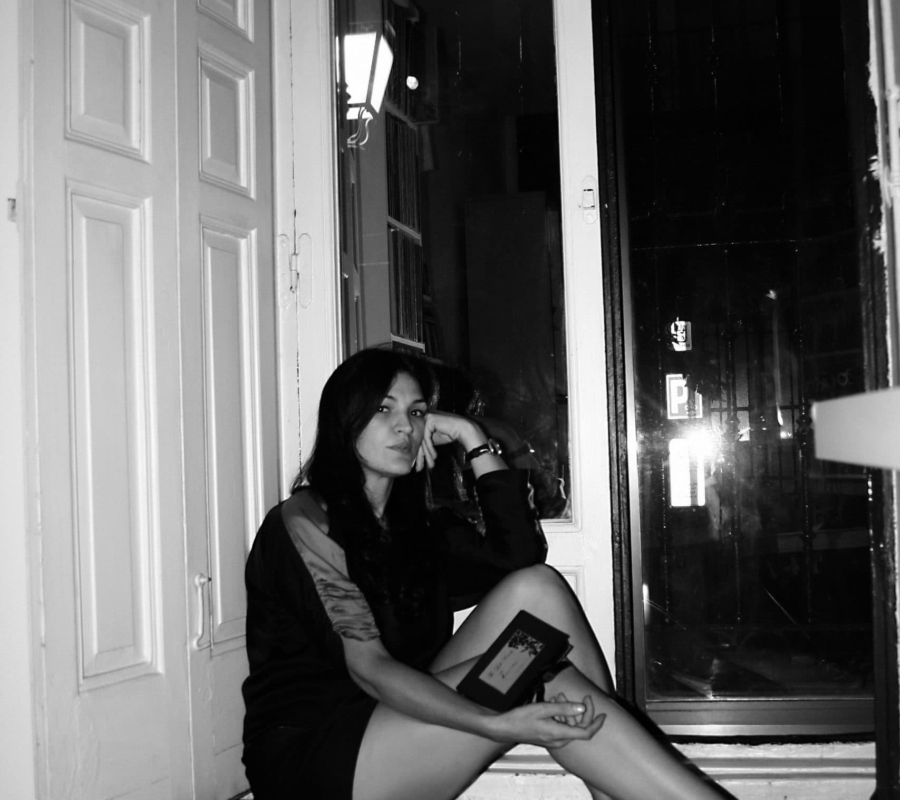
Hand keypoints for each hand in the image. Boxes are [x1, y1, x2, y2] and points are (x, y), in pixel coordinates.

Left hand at [415, 411, 485, 471]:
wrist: (463, 429)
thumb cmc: (451, 434)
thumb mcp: (434, 440)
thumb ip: (425, 444)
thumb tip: (417, 456)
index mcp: (423, 421)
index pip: (419, 439)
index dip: (419, 454)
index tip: (419, 466)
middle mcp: (423, 418)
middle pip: (419, 440)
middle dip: (421, 457)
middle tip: (419, 469)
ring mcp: (426, 418)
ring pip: (423, 441)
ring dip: (427, 455)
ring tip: (431, 465)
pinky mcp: (429, 421)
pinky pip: (427, 438)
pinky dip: (430, 449)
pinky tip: (434, 456)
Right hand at [486, 697, 605, 749]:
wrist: (504, 728)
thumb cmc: (520, 718)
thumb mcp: (543, 709)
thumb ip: (564, 709)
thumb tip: (582, 708)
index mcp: (559, 734)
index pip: (586, 733)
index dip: (596, 724)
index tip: (603, 714)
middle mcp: (558, 740)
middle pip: (580, 728)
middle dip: (583, 711)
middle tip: (584, 697)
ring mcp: (553, 740)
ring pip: (570, 727)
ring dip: (570, 711)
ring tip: (560, 696)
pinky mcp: (548, 737)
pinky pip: (561, 727)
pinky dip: (562, 715)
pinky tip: (554, 703)